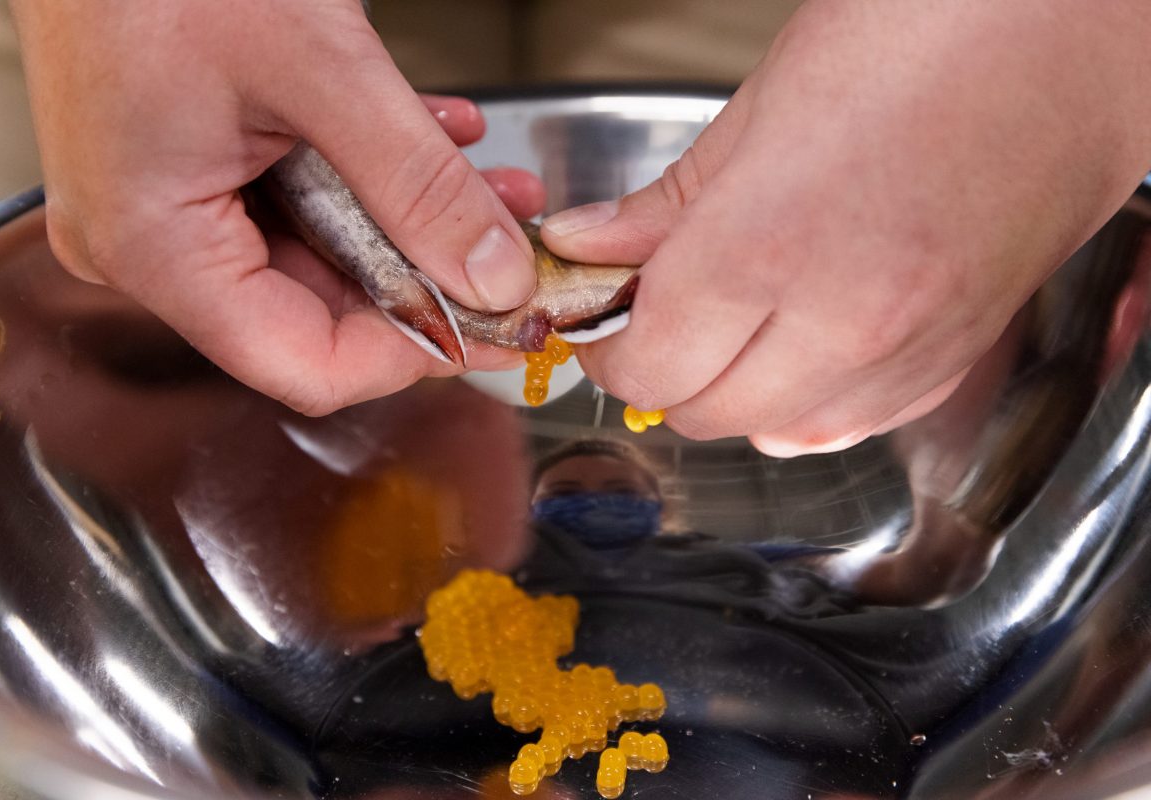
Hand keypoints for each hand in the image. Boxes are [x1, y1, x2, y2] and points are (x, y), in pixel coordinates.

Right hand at [9, 0, 543, 414]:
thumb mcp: (320, 67)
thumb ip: (417, 184)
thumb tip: (495, 277)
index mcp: (156, 247)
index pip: (304, 364)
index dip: (412, 353)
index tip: (494, 324)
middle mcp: (151, 247)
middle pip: (319, 313)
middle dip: (430, 276)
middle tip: (511, 247)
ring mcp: (168, 207)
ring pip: (323, 255)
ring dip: (413, 220)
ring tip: (495, 188)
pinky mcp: (190, 169)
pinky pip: (299, 202)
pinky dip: (372, 178)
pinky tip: (435, 140)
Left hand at [542, 0, 1150, 454]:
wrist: (1068, 40)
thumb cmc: (924, 36)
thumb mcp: (757, 109)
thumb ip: (662, 205)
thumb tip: (586, 247)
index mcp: (768, 247)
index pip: (650, 364)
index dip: (610, 351)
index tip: (604, 325)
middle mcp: (843, 323)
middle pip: (706, 413)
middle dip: (665, 375)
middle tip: (658, 320)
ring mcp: (910, 351)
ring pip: (780, 433)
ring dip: (736, 395)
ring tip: (733, 328)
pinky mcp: (957, 358)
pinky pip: (856, 424)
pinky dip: (811, 402)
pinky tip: (805, 345)